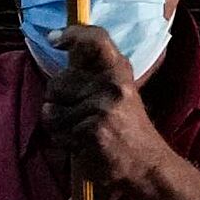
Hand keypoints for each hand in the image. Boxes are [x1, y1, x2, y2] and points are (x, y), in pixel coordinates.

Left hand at [40, 20, 177, 199]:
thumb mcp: (118, 92)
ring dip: (59, 126)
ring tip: (81, 133)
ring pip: (52, 111)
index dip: (72, 34)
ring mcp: (102, 108)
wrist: (148, 165)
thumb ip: (92, 74)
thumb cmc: (127, 128)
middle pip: (57, 82)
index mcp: (119, 71)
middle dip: (56, 100)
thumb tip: (61, 49)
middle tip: (76, 114)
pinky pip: (58, 132)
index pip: (96, 40)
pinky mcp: (92, 131)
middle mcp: (112, 84)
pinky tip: (83, 146)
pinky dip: (64, 142)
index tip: (54, 39)